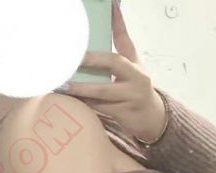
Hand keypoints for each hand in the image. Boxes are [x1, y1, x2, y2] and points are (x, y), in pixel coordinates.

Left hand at [63, 0, 166, 142]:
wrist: (151, 119)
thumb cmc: (135, 89)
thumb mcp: (132, 67)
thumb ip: (120, 46)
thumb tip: (110, 16)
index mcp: (135, 64)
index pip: (124, 40)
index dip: (117, 22)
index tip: (108, 6)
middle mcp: (136, 78)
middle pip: (114, 63)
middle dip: (92, 59)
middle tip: (74, 57)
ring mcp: (130, 97)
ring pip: (103, 90)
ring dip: (82, 88)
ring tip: (64, 85)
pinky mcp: (123, 114)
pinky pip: (100, 108)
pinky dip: (85, 104)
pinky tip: (71, 100)